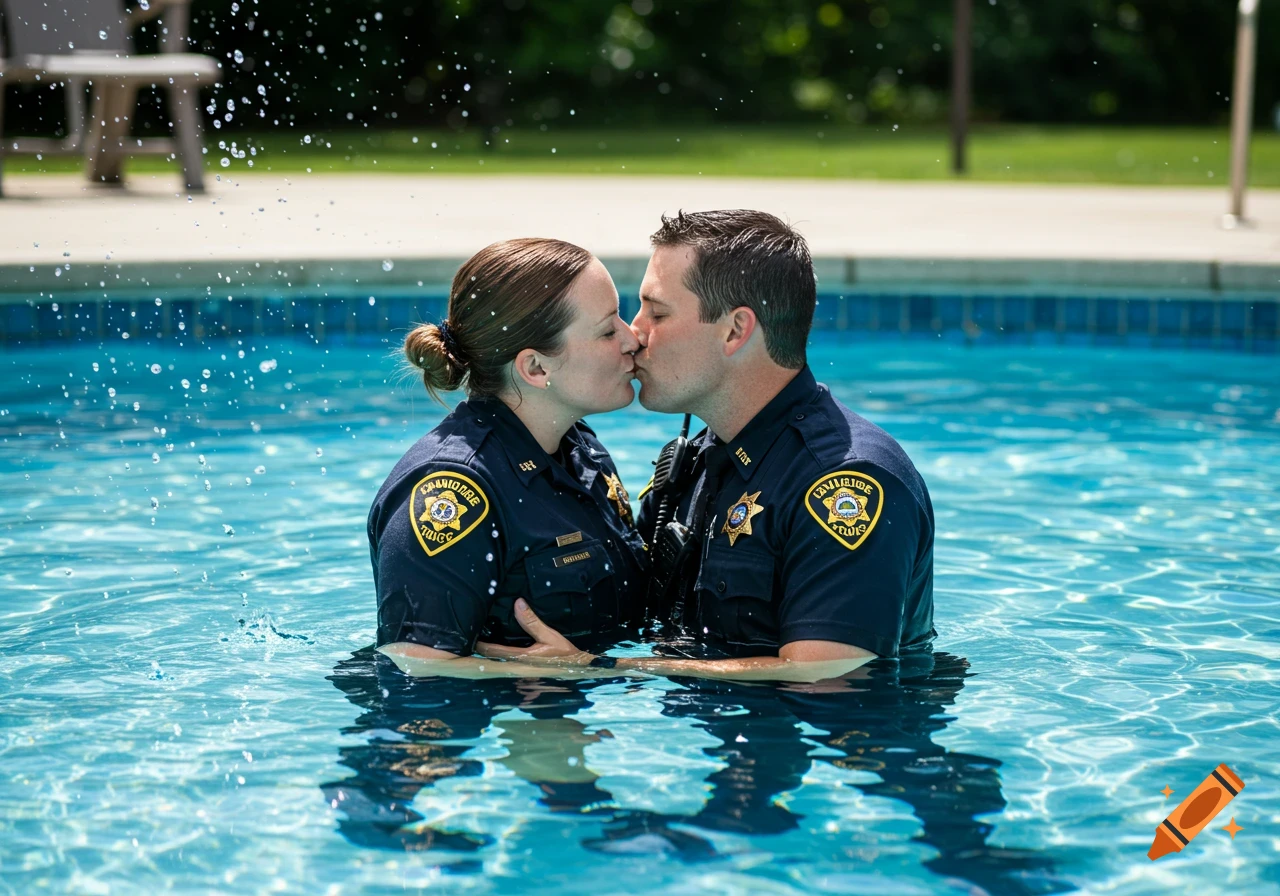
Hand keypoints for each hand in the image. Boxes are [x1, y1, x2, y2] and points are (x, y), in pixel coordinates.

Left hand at [474, 599, 594, 665]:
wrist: (578, 670)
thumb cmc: (564, 654)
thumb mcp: (549, 636)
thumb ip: (531, 621)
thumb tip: (518, 603)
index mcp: (520, 658)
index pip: (492, 651)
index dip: (479, 644)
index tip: (470, 636)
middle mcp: (517, 668)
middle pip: (491, 661)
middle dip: (481, 652)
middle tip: (471, 640)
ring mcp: (520, 674)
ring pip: (498, 666)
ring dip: (489, 658)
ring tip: (480, 646)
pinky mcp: (525, 675)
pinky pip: (508, 669)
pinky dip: (500, 663)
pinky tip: (498, 657)